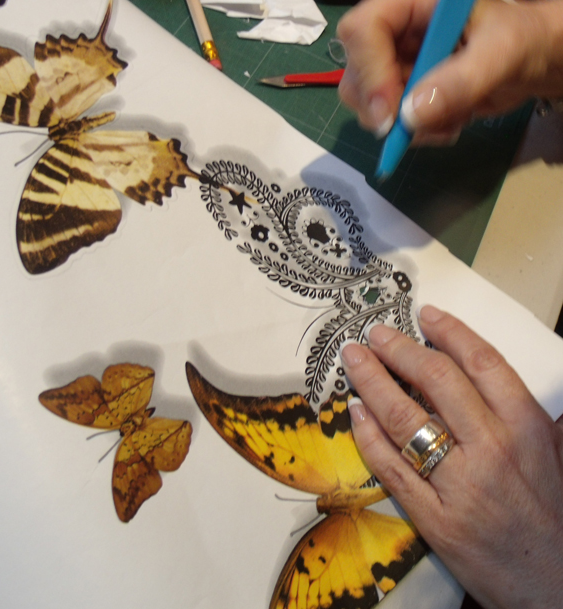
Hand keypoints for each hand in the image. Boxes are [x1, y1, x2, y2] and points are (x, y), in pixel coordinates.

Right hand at [336, 0, 562, 141]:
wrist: (532, 60)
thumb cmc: (521, 39)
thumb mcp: (502, 53)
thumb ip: (460, 81)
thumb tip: (410, 115)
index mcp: (408, 1)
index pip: (361, 30)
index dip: (369, 73)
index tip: (392, 114)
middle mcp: (390, 29)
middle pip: (355, 73)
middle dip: (386, 109)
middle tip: (420, 128)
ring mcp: (390, 61)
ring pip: (366, 104)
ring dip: (405, 126)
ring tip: (451, 121)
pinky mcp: (397, 88)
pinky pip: (386, 121)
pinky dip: (415, 132)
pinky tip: (447, 122)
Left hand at [341, 306, 562, 608]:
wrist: (555, 587)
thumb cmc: (552, 515)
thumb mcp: (549, 454)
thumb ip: (516, 411)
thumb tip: (473, 368)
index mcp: (527, 429)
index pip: (482, 363)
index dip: (450, 332)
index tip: (425, 314)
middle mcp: (492, 450)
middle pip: (436, 381)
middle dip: (400, 350)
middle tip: (376, 333)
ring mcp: (460, 484)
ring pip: (405, 418)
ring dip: (372, 381)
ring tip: (353, 359)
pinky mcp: (433, 517)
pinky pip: (390, 467)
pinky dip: (367, 435)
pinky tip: (355, 411)